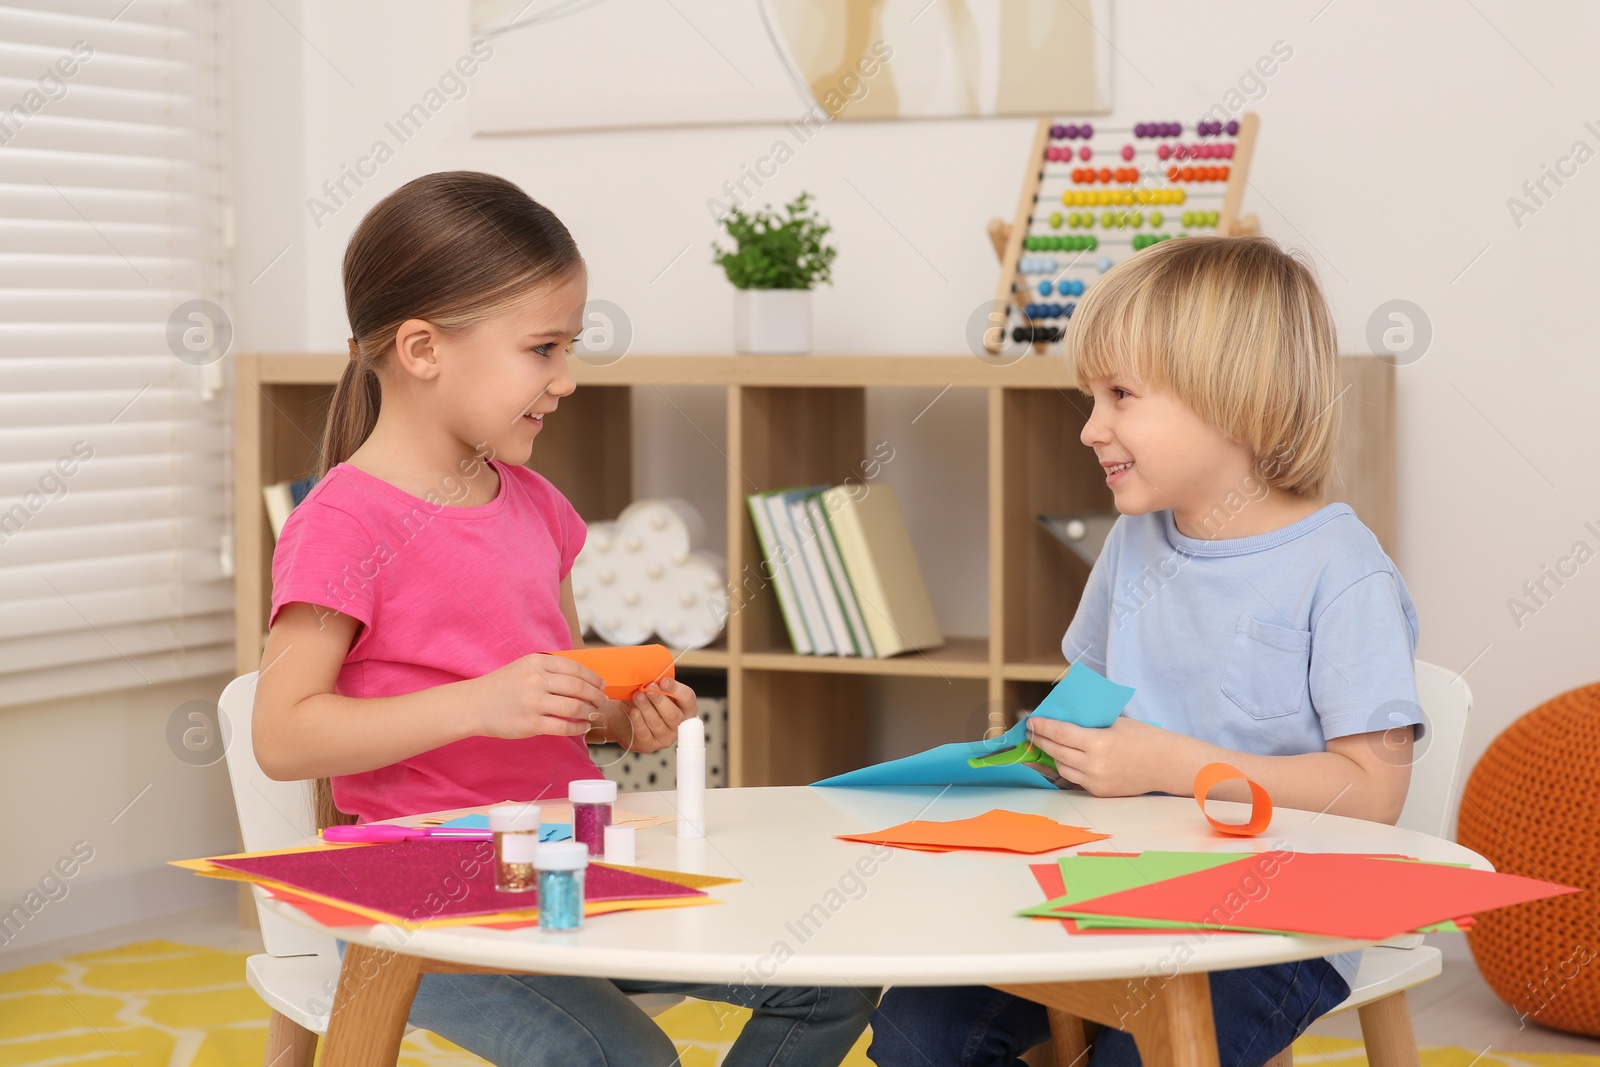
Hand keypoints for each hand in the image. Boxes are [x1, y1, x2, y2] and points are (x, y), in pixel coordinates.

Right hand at [469, 654, 608, 740]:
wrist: (474, 705)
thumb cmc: (502, 686)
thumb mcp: (524, 667)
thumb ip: (549, 669)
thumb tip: (583, 678)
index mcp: (537, 662)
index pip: (575, 668)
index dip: (593, 678)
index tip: (602, 685)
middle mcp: (536, 680)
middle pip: (579, 688)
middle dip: (597, 696)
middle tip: (603, 702)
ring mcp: (534, 702)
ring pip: (575, 707)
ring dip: (590, 712)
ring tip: (595, 715)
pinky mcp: (531, 724)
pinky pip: (563, 726)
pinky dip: (578, 728)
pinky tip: (583, 727)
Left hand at [590, 677, 697, 753]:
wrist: (622, 715)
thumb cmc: (641, 700)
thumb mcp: (651, 688)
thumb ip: (656, 683)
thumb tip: (652, 675)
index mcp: (685, 708)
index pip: (688, 699)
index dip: (676, 689)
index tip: (664, 681)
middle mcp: (678, 725)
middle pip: (673, 714)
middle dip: (659, 699)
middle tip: (648, 687)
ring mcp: (665, 737)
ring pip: (658, 723)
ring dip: (646, 708)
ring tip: (637, 696)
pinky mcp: (649, 745)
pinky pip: (645, 733)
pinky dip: (638, 721)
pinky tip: (634, 711)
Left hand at [1025, 714, 1194, 796]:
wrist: (1167, 764)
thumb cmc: (1144, 737)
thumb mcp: (1115, 722)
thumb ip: (1088, 723)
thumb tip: (1061, 718)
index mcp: (1098, 742)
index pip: (1059, 733)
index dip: (1042, 727)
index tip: (1031, 721)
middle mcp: (1094, 765)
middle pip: (1056, 751)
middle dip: (1041, 740)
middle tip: (1031, 732)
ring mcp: (1096, 782)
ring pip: (1061, 768)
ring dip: (1052, 755)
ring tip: (1045, 744)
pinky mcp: (1100, 792)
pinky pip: (1075, 779)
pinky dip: (1067, 768)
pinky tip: (1062, 758)